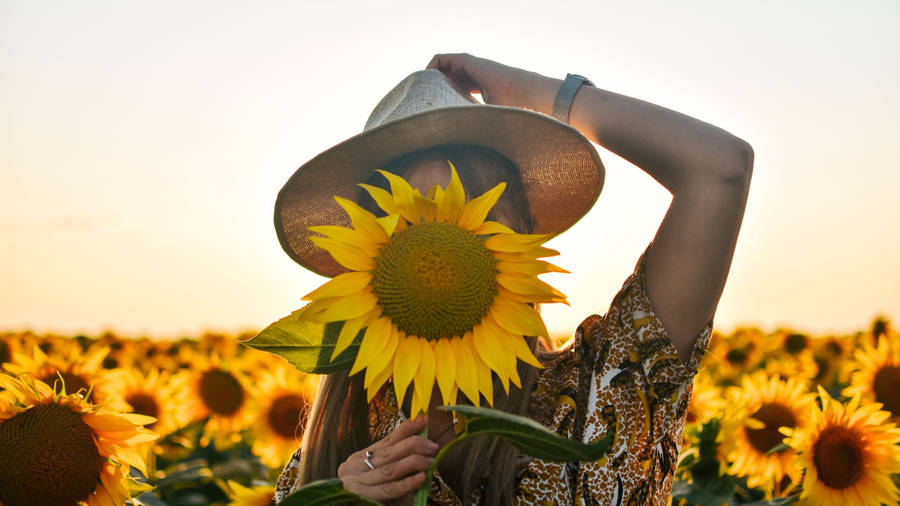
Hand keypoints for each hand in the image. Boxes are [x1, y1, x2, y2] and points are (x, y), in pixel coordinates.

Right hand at [337, 415, 438, 503]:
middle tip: (432, 447)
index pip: (386, 440)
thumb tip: (420, 437)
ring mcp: (355, 483)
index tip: (424, 420)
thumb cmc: (372, 499)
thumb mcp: (384, 476)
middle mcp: (353, 468)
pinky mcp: (360, 497)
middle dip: (414, 446)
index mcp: (358, 459)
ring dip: (414, 464)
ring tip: (430, 462)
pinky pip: (388, 490)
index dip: (407, 429)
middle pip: (388, 452)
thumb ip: (397, 458)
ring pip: (389, 469)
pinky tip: (420, 478)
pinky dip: (406, 483)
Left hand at [426, 53, 557, 112]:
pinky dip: (432, 66)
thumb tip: (468, 145)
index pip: (455, 85)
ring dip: (430, 75)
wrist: (520, 92)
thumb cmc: (509, 107)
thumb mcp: (486, 116)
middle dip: (434, 84)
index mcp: (476, 85)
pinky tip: (428, 80)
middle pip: (446, 75)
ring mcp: (468, 65)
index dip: (443, 92)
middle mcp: (471, 74)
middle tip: (425, 99)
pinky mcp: (466, 60)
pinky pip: (442, 58)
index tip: (434, 105)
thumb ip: (476, 122)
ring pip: (442, 66)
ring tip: (423, 90)